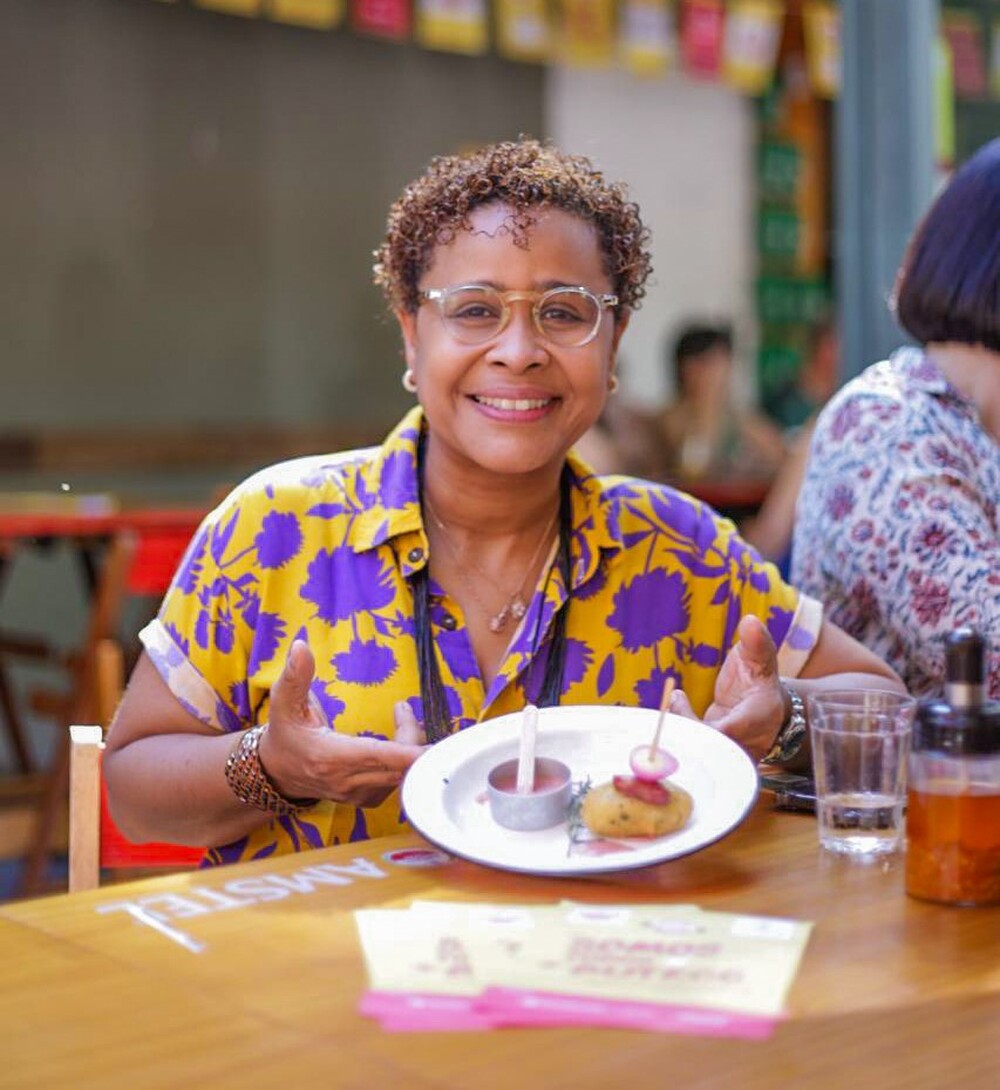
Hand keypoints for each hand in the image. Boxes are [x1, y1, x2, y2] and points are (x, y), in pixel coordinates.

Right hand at [259, 640, 426, 807]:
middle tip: (403, 709)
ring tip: (402, 717)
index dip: (408, 751)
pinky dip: (407, 761)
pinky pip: (399, 782)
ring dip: (411, 746)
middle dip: (413, 734)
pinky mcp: (368, 799)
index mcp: (329, 757)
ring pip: (403, 774)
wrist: (277, 771)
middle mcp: (347, 781)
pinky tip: (402, 740)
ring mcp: (359, 794)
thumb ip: (295, 675)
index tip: (433, 744)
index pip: (378, 757)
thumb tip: (300, 646)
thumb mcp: (284, 702)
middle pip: (399, 764)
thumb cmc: (285, 732)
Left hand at [671, 614, 784, 762]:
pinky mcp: (712, 753)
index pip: (730, 731)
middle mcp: (745, 743)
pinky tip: (675, 702)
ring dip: (678, 730)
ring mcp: (728, 752)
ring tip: (675, 698)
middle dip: (685, 729)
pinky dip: (676, 732)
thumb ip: (756, 644)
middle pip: (710, 749)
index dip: (703, 725)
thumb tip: (750, 622)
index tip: (680, 701)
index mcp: (759, 720)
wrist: (764, 707)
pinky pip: (691, 751)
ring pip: (699, 753)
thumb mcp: (761, 659)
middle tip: (671, 701)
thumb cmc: (760, 679)